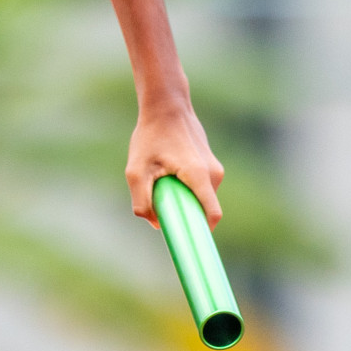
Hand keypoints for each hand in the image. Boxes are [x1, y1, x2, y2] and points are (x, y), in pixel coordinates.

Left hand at [125, 95, 223, 228]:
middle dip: (182, 212)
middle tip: (159, 200)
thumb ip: (142, 201)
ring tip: (160, 177)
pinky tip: (166, 169)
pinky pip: (199, 188)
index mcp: (199, 176)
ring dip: (180, 197)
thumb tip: (155, 224)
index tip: (189, 245)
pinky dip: (183, 188)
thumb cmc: (150, 137)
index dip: (201, 234)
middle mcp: (213, 174)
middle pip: (202, 209)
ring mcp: (214, 169)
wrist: (166, 106)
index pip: (212, 216)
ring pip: (199, 198)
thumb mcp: (135, 170)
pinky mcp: (210, 166)